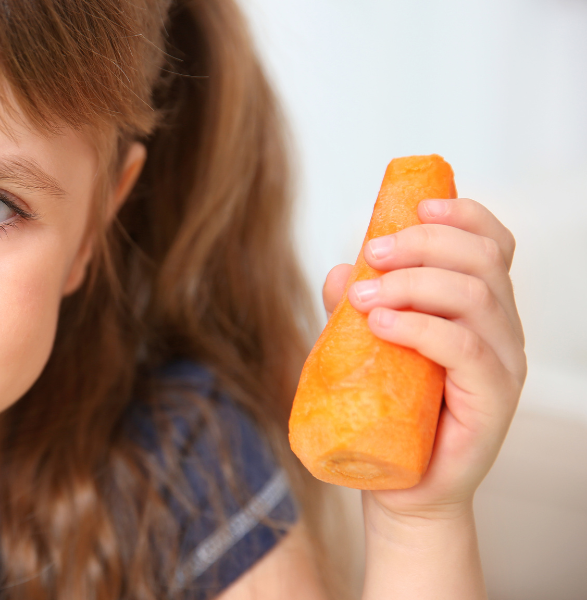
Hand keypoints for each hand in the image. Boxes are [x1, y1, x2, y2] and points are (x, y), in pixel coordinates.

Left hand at [321, 198, 525, 519]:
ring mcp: (502, 363)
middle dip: (423, 243)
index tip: (414, 206)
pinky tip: (381, 325)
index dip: (462, 215)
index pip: (492, 244)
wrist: (398, 484)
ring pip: (474, 296)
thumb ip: (357, 307)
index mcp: (480, 307)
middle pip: (481, 259)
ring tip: (364, 298)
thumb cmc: (386, 411)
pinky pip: (464, 348)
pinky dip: (420, 326)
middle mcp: (501, 329)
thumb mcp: (364, 347)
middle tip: (370, 252)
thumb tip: (340, 270)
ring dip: (412, 283)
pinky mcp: (492, 399)